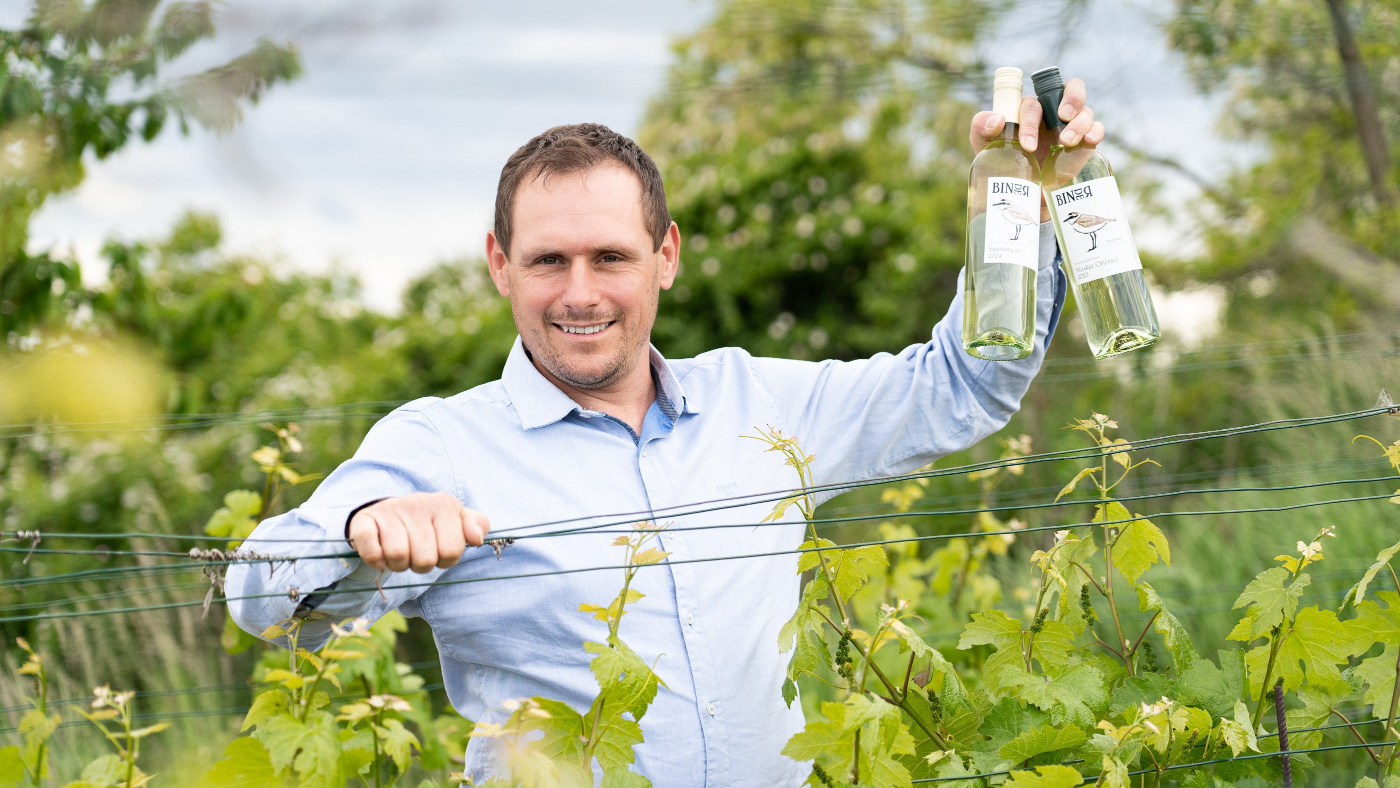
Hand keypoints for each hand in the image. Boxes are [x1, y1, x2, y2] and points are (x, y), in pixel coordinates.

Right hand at [347, 493, 490, 572]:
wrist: (389, 510)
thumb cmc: (429, 522)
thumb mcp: (457, 520)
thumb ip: (477, 525)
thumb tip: (476, 538)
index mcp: (443, 504)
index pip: (451, 552)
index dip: (444, 560)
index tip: (437, 549)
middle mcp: (416, 503)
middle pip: (425, 560)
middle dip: (420, 565)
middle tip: (415, 554)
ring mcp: (389, 510)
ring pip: (398, 556)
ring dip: (398, 565)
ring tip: (399, 554)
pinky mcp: (364, 520)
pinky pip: (371, 550)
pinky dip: (376, 561)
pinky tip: (380, 555)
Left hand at [968, 77, 1105, 164]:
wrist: (1022, 196)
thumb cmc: (1002, 165)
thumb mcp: (985, 147)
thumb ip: (981, 128)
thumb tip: (997, 120)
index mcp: (1029, 111)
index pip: (1034, 104)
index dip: (1031, 120)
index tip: (1027, 145)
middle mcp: (1053, 114)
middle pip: (1071, 89)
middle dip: (1071, 98)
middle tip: (1062, 116)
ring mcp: (1070, 127)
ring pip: (1085, 110)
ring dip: (1080, 122)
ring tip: (1067, 142)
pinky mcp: (1084, 144)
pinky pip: (1096, 128)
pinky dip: (1096, 131)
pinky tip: (1090, 140)